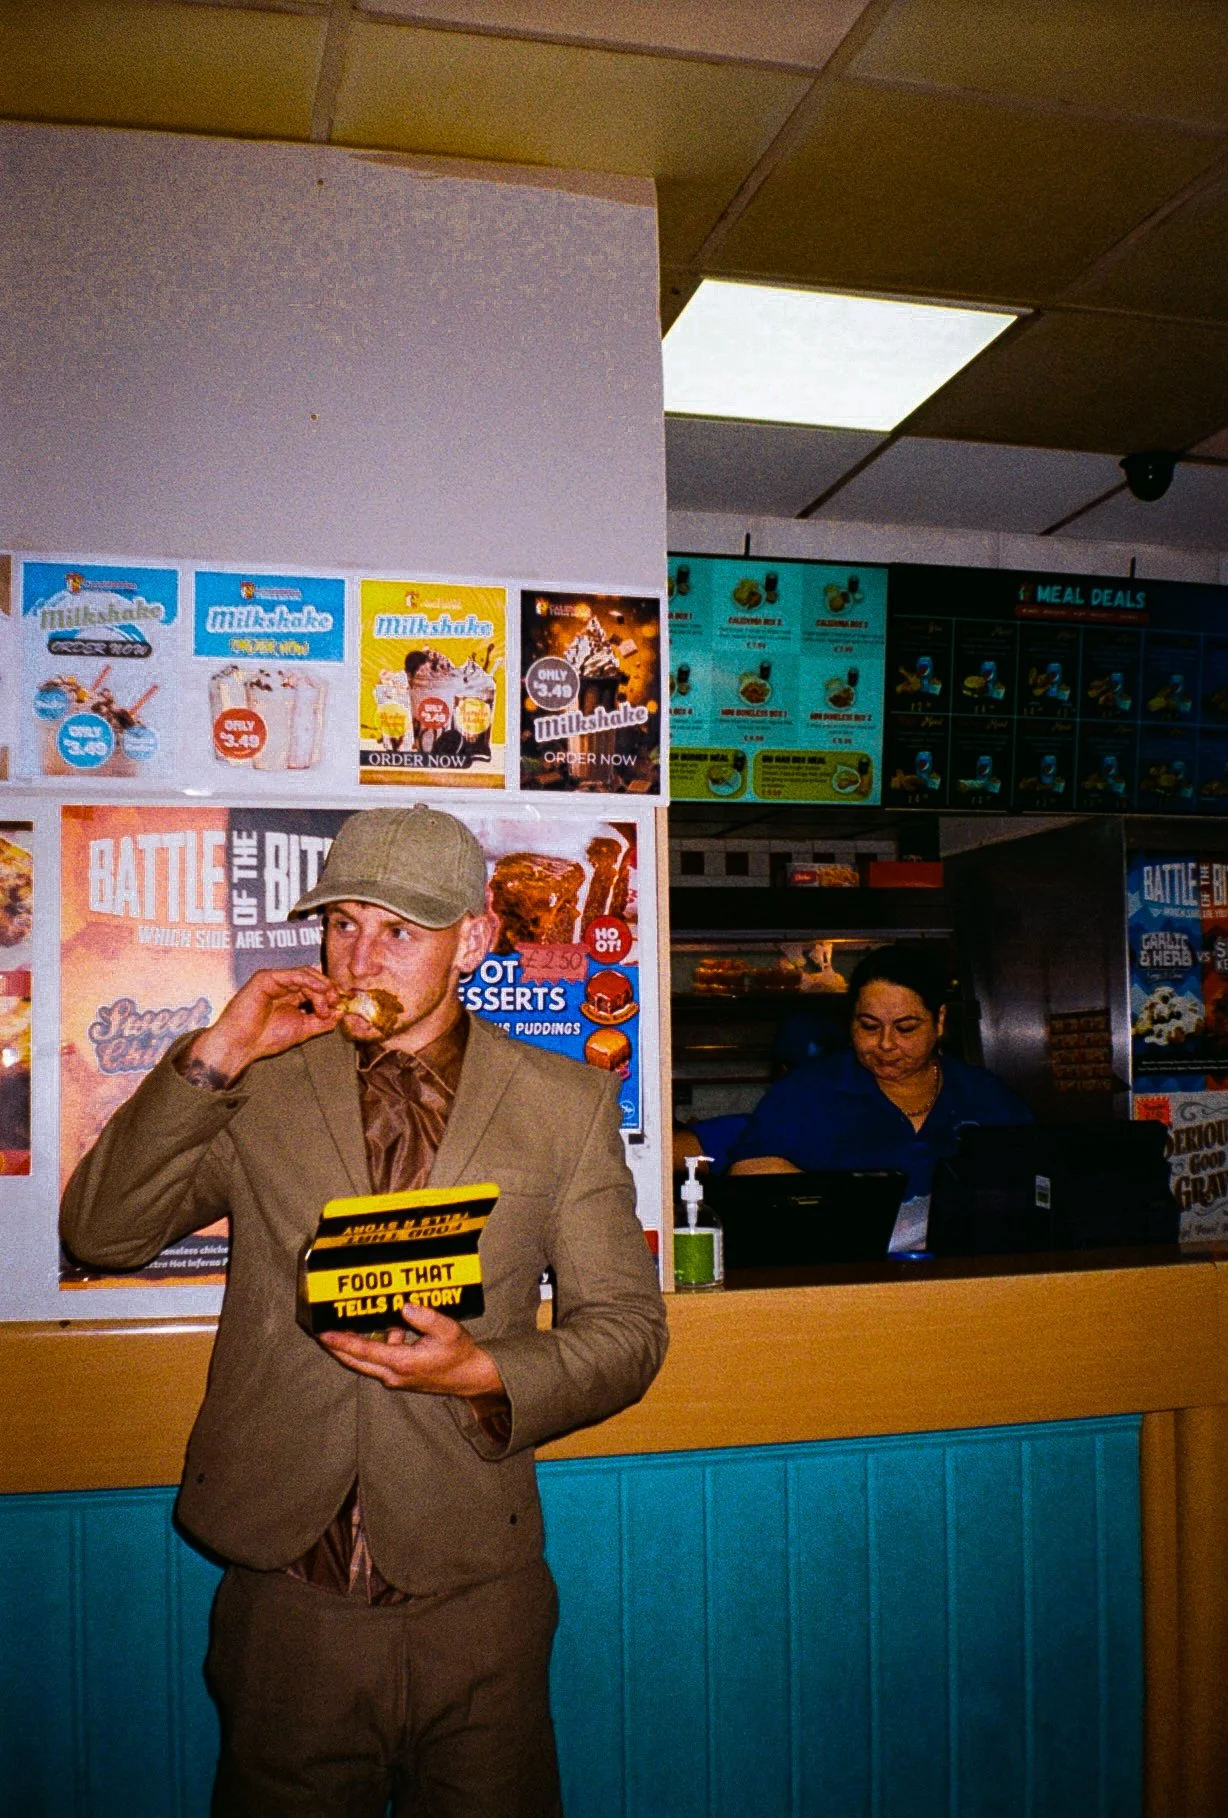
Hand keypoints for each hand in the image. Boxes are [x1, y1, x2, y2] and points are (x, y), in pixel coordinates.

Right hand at [184, 966, 341, 1083]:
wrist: (242, 1045)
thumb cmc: (266, 1039)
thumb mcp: (303, 1030)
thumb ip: (322, 1021)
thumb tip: (341, 1012)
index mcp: (291, 997)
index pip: (316, 988)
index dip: (331, 994)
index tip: (342, 1006)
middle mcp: (283, 987)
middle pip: (314, 979)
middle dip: (328, 990)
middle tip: (336, 1003)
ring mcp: (274, 981)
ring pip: (306, 975)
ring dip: (320, 988)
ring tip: (324, 1005)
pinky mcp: (266, 978)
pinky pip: (293, 974)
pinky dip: (310, 981)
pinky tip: (319, 991)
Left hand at [319, 1301, 505, 1400]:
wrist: (471, 1377)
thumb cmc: (460, 1354)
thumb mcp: (448, 1330)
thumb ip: (426, 1317)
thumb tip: (404, 1307)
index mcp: (402, 1363)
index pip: (364, 1351)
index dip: (341, 1342)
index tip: (323, 1333)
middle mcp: (393, 1374)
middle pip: (356, 1360)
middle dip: (337, 1346)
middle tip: (321, 1330)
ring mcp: (396, 1377)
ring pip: (367, 1360)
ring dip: (361, 1342)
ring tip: (356, 1318)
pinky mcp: (400, 1376)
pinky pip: (381, 1359)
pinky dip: (379, 1344)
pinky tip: (392, 1327)